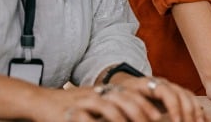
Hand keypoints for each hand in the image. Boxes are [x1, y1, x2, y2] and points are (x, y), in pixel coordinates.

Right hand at [45, 77, 206, 121]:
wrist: (41, 103)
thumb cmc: (72, 110)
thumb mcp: (98, 109)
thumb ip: (118, 111)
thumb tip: (143, 116)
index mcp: (109, 92)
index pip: (135, 92)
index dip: (151, 101)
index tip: (168, 114)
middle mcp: (100, 92)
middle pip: (127, 95)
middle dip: (146, 109)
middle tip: (160, 121)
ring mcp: (86, 99)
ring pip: (113, 103)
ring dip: (129, 114)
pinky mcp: (72, 110)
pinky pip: (91, 115)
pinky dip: (106, 120)